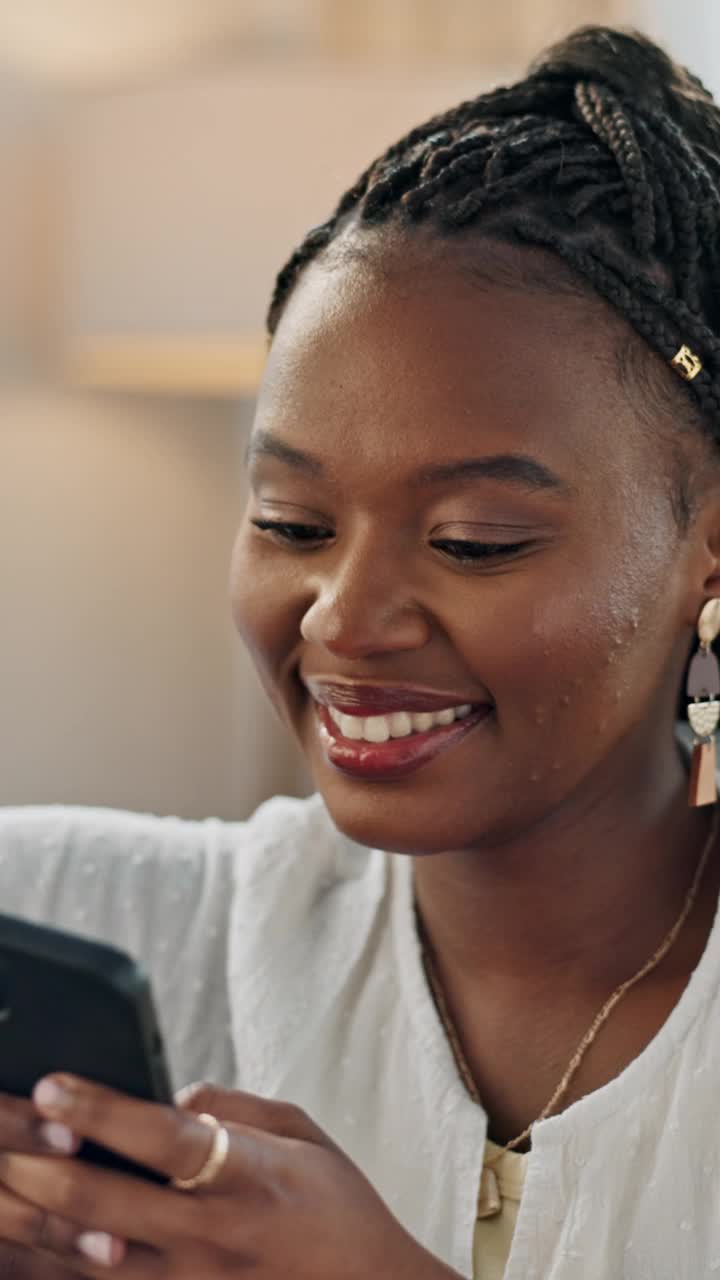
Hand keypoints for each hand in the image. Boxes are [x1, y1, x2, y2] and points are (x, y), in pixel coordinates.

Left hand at [0, 1076, 461, 1278]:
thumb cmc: (338, 1211)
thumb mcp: (305, 1136)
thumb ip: (236, 1108)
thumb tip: (175, 1094)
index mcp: (247, 1178)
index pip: (162, 1138)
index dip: (101, 1110)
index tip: (50, 1085)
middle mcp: (211, 1239)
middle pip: (103, 1203)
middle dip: (36, 1165)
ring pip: (84, 1260)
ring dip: (29, 1221)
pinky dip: (51, 1272)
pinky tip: (18, 1249)